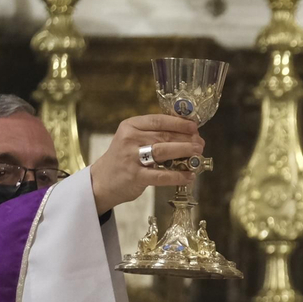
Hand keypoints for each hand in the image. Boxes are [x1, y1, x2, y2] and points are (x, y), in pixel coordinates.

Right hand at [89, 115, 205, 214]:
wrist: (102, 181)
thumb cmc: (124, 158)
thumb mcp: (133, 139)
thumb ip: (154, 134)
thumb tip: (188, 134)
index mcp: (131, 126)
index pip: (159, 120)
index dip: (179, 123)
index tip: (194, 127)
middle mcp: (130, 139)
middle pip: (164, 136)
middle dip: (186, 139)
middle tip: (200, 143)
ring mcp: (131, 158)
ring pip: (163, 152)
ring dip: (184, 152)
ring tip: (198, 153)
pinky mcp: (135, 176)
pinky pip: (161, 175)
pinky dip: (177, 176)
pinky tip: (189, 176)